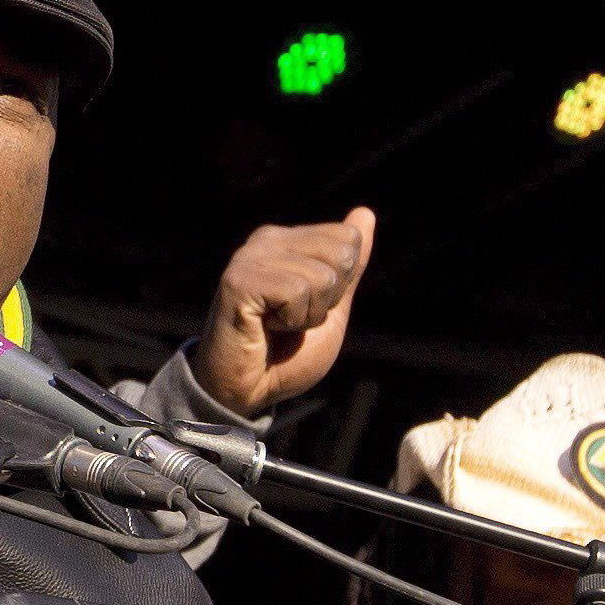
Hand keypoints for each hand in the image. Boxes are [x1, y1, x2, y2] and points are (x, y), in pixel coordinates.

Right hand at [189, 208, 375, 414]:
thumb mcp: (330, 307)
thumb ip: (348, 265)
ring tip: (276, 325)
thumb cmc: (286, 353)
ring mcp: (250, 257)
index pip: (348, 239)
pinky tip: (264, 327)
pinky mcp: (239, 280)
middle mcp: (266, 239)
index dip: (340, 285)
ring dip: (308, 315)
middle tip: (291, 318)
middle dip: (328, 299)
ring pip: (322, 276)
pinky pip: (297, 292)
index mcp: (287, 240)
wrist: (246, 392)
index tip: (307, 306)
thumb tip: (365, 212)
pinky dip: (291, 321)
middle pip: (341, 252)